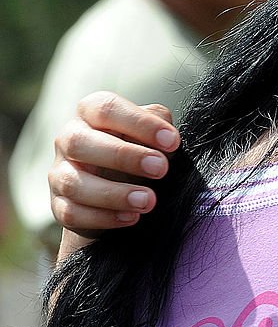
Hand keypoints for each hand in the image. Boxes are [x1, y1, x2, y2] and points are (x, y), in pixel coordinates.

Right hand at [49, 91, 179, 252]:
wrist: (118, 188)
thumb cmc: (139, 149)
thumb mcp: (150, 132)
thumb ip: (158, 124)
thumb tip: (166, 137)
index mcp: (90, 112)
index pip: (106, 109)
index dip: (140, 123)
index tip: (171, 142)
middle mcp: (69, 138)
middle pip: (80, 142)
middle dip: (123, 157)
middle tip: (160, 169)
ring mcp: (59, 173)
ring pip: (73, 183)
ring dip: (114, 194)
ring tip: (148, 200)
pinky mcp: (58, 205)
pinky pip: (72, 213)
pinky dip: (103, 217)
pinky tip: (131, 217)